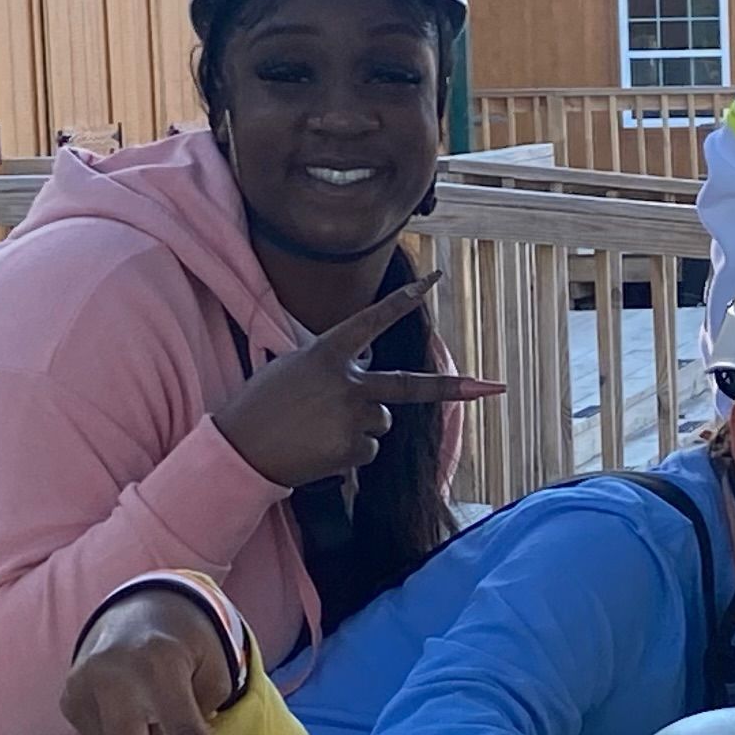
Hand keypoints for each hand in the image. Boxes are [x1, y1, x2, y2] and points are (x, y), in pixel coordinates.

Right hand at [210, 275, 503, 491]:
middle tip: (494, 387)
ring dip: (358, 429)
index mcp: (327, 353)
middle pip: (409, 387)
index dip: (404, 301)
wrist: (239, 449)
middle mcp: (347, 382)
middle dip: (456, 388)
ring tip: (317, 431)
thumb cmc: (262, 405)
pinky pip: (367, 452)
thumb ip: (336, 368)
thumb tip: (372, 384)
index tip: (435, 280)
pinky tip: (317, 450)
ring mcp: (353, 418)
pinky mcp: (353, 450)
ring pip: (379, 424)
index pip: (372, 321)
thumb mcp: (292, 369)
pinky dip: (348, 454)